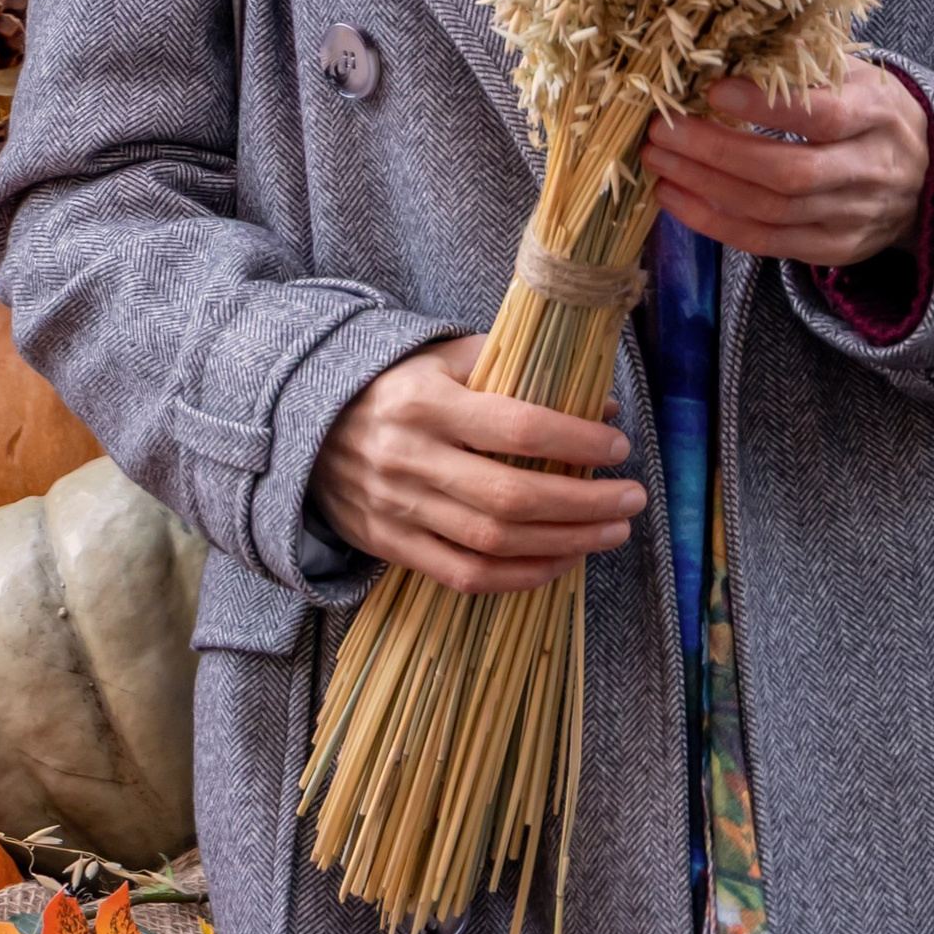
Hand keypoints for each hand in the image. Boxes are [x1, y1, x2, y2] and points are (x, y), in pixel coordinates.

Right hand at [310, 335, 644, 595]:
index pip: (515, 427)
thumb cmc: (390, 385)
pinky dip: (522, 576)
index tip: (617, 445)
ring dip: (567, 542)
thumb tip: (595, 403)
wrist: (302, 425)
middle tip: (631, 498)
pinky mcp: (390, 544)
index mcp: (424, 400)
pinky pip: (466, 575)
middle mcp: (409, 456)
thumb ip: (509, 370)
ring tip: (611, 531)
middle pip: (513, 495)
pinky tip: (560, 561)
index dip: (575, 440)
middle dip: (585, 502)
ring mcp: (397, 506)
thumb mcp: (436, 357)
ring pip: (496, 541)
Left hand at [642, 57, 927, 267]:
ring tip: (657, 161)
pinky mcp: (836, 247)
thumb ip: (799, 65)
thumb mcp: (850, 74)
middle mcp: (870, 171)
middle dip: (717, 152)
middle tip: (662, 130)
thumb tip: (723, 48)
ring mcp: (854, 216)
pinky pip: (768, 243)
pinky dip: (714, 223)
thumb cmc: (867, 109)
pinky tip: (675, 197)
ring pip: (771, 211)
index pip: (823, 115)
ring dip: (704, 187)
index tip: (714, 91)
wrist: (928, 174)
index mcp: (878, 115)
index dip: (767, 107)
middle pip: (789, 172)